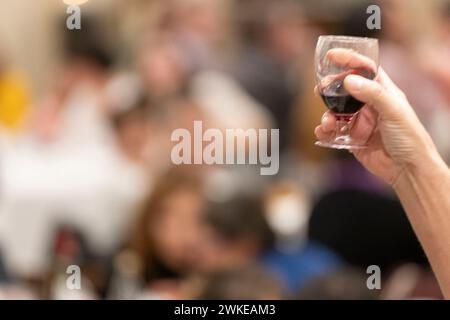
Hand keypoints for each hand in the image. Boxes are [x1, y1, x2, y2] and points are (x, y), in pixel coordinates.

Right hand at [315, 49, 438, 184]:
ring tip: (327, 123)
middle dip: (331, 90)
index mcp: (383, 92)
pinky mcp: (352, 139)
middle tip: (320, 90)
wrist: (408, 170)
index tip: (331, 56)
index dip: (349, 60)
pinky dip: (325, 132)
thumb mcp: (394, 111)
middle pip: (345, 90)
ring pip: (336, 113)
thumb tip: (348, 80)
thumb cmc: (409, 138)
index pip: (365, 69)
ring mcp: (360, 122)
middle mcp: (370, 105)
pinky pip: (334, 132)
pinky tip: (323, 133)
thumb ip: (372, 94)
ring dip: (327, 115)